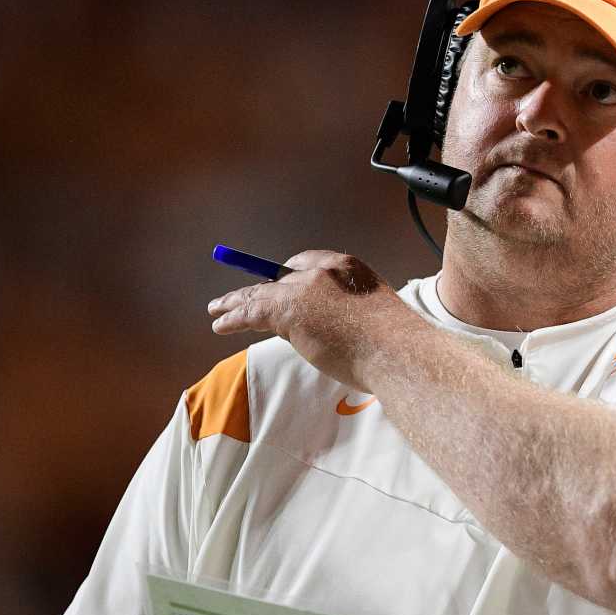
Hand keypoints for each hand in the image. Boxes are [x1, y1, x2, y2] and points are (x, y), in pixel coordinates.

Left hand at [207, 250, 421, 389]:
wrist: (397, 352)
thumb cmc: (393, 346)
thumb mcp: (371, 319)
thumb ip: (345, 314)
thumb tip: (317, 329)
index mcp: (349, 267)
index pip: (307, 262)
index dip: (287, 276)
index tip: (274, 286)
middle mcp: (325, 270)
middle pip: (281, 275)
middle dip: (259, 289)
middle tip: (239, 300)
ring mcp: (306, 287)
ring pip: (262, 292)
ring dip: (238, 301)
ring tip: (218, 309)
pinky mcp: (289, 309)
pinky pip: (252, 311)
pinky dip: (233, 317)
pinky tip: (221, 324)